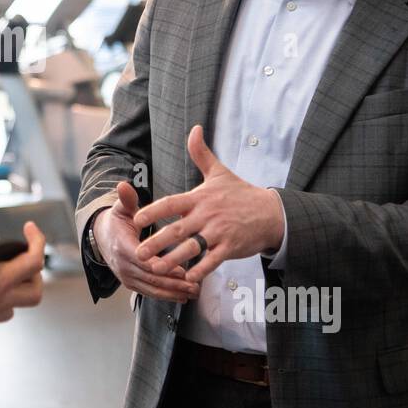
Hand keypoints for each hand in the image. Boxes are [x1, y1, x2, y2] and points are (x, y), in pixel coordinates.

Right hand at [94, 181, 198, 302]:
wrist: (102, 237)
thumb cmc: (117, 221)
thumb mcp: (121, 208)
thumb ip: (126, 199)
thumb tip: (123, 185)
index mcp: (122, 246)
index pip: (143, 260)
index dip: (163, 266)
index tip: (182, 270)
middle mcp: (123, 265)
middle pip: (150, 278)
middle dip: (173, 284)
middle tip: (195, 285)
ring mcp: (126, 277)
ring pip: (151, 288)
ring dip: (173, 293)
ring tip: (193, 292)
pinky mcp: (131, 284)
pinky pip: (149, 292)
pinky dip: (166, 296)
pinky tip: (182, 296)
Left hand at [132, 125, 284, 283]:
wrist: (271, 212)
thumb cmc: (241, 193)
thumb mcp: (220, 172)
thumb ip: (201, 153)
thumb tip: (194, 129)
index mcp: (200, 198)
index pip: (171, 203)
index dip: (153, 211)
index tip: (136, 219)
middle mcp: (207, 215)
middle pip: (178, 230)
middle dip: (157, 242)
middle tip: (138, 252)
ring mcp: (219, 232)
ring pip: (192, 248)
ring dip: (173, 259)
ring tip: (156, 268)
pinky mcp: (230, 247)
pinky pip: (213, 261)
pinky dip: (201, 269)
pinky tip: (188, 278)